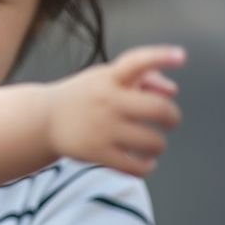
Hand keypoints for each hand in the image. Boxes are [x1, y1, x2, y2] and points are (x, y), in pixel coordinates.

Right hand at [46, 45, 185, 175]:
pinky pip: (137, 167)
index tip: (180, 57)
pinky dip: (146, 166)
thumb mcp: (106, 78)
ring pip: (154, 143)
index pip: (136, 62)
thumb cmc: (84, 97)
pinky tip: (141, 161)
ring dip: (158, 145)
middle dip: (172, 117)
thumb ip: (143, 77)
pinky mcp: (97, 153)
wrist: (44, 120)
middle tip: (168, 121)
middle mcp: (106, 101)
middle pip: (159, 110)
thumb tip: (172, 91)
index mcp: (109, 78)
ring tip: (149, 144)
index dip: (160, 57)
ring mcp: (101, 128)